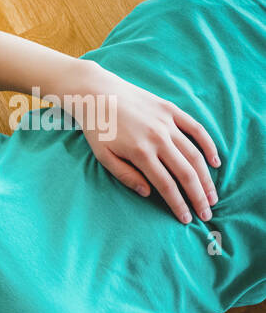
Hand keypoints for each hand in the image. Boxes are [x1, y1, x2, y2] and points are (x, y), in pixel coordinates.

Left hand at [72, 63, 219, 222]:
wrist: (97, 93)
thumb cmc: (97, 128)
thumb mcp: (103, 156)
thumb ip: (126, 176)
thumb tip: (149, 193)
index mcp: (140, 153)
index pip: (166, 185)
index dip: (178, 204)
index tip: (187, 219)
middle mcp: (158, 139)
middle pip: (185, 173)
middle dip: (198, 196)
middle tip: (207, 213)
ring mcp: (167, 123)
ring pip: (194, 154)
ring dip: (206, 177)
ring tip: (212, 195)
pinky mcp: (171, 110)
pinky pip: (196, 129)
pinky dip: (208, 146)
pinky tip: (215, 162)